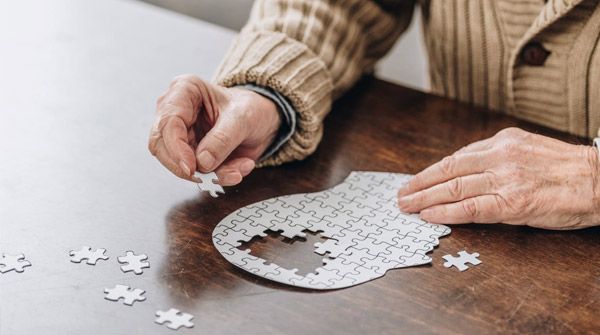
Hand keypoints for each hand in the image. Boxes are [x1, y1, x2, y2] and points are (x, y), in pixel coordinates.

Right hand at [148, 75, 280, 185]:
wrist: (262, 120)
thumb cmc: (250, 108)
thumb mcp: (243, 118)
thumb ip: (222, 139)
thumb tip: (202, 162)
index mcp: (184, 90)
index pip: (168, 122)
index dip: (176, 149)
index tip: (192, 168)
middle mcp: (175, 111)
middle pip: (161, 146)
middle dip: (186, 166)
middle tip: (209, 177)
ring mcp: (180, 134)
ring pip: (177, 163)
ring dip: (209, 174)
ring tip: (237, 171)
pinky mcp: (188, 153)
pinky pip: (195, 172)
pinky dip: (217, 176)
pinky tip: (238, 169)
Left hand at [397, 128, 599, 228]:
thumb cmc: (566, 169)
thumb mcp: (528, 149)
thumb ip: (497, 157)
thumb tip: (466, 169)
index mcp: (502, 141)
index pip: (456, 157)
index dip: (431, 171)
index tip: (415, 180)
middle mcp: (500, 156)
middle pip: (448, 170)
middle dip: (419, 183)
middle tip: (401, 194)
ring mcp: (505, 179)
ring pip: (454, 188)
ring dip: (424, 198)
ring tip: (406, 206)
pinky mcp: (513, 203)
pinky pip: (471, 208)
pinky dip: (445, 212)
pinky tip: (429, 215)